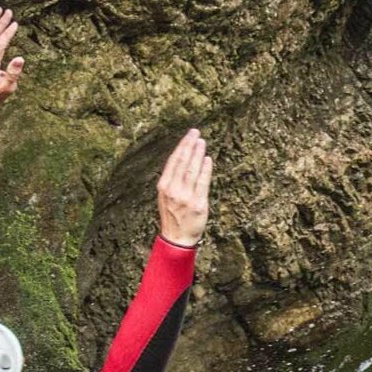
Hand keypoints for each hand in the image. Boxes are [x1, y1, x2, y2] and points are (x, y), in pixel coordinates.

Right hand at [157, 129, 212, 246]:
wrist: (177, 238)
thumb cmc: (174, 216)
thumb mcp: (167, 196)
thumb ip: (174, 180)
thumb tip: (185, 160)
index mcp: (164, 186)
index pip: (173, 161)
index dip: (182, 146)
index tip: (189, 135)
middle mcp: (173, 190)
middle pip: (182, 162)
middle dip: (189, 145)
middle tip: (196, 133)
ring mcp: (185, 197)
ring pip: (192, 170)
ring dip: (198, 154)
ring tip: (202, 142)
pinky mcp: (198, 204)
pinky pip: (202, 182)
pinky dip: (205, 169)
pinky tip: (207, 159)